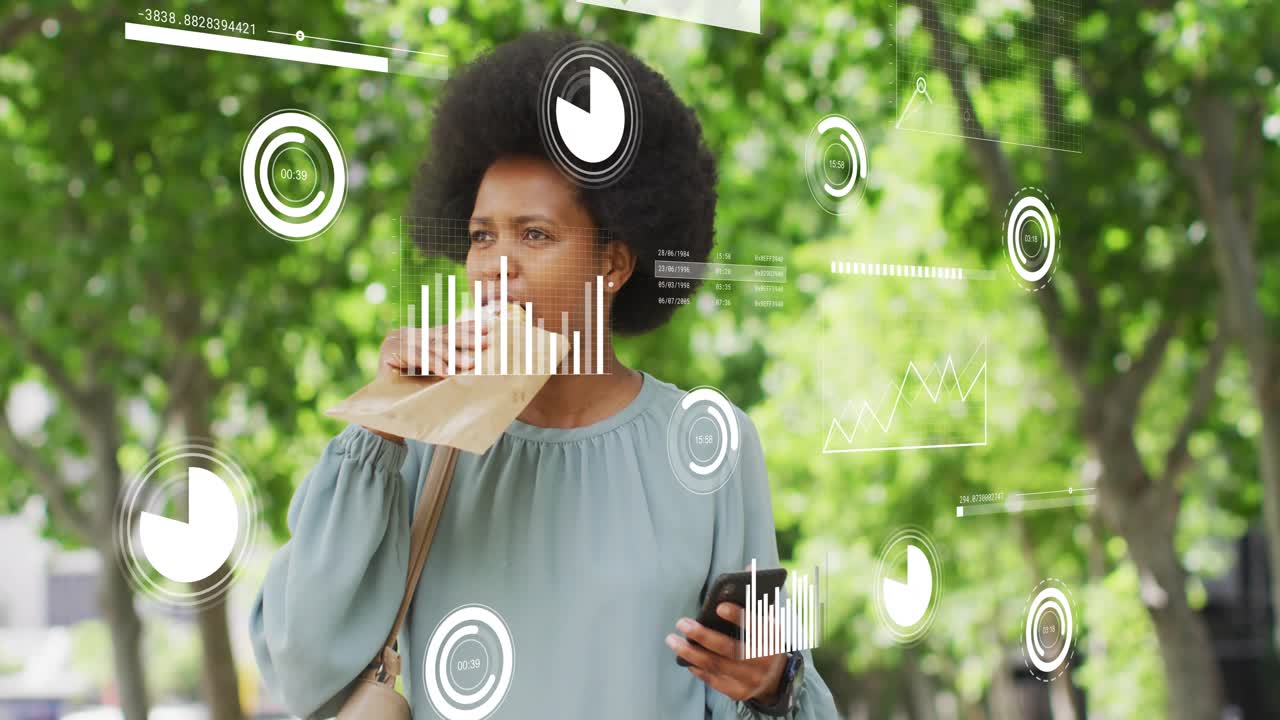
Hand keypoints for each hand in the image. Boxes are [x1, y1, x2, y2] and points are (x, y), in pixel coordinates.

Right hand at [365, 322, 488, 441]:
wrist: (387, 412)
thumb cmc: (416, 393)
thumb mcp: (438, 372)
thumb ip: (451, 359)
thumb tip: (481, 349)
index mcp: (418, 333)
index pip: (446, 329)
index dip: (467, 328)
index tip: (487, 327)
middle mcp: (406, 333)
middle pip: (441, 336)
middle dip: (465, 339)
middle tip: (485, 343)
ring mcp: (395, 339)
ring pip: (430, 347)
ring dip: (452, 356)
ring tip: (470, 363)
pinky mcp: (388, 351)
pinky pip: (416, 357)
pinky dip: (433, 364)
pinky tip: (447, 372)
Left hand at [666, 602, 787, 704]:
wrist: (777, 675)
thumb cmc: (766, 637)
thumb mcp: (768, 617)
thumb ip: (758, 595)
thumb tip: (748, 568)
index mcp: (773, 638)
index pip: (758, 627)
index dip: (739, 616)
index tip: (719, 606)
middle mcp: (764, 661)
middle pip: (731, 649)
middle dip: (704, 636)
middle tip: (681, 622)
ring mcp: (752, 679)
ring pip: (717, 666)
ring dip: (691, 653)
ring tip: (672, 640)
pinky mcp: (739, 692)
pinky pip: (714, 681)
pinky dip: (698, 669)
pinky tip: (686, 658)